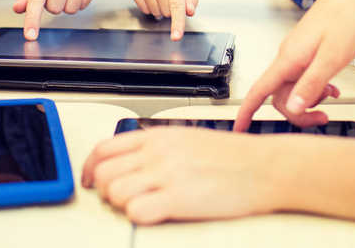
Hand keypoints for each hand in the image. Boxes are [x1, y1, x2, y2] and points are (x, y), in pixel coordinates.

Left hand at [82, 127, 282, 223]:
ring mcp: (167, 174)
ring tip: (142, 206)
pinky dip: (138, 216)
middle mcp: (157, 153)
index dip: (89, 169)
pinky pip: (135, 211)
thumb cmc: (233, 157)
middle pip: (102, 173)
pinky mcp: (178, 198)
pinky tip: (155, 213)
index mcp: (157, 136)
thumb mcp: (187, 138)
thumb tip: (130, 161)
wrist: (265, 167)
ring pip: (113, 192)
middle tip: (121, 198)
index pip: (103, 149)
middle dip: (105, 191)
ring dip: (121, 205)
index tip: (90, 180)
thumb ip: (156, 147)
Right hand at [234, 0, 354, 129]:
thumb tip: (294, 108)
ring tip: (333, 95)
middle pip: (280, 96)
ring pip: (293, 88)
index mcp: (289, 58)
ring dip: (311, 98)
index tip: (238, 129)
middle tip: (324, 117)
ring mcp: (296, 55)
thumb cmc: (345, 21)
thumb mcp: (332, 58)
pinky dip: (316, 88)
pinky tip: (331, 87)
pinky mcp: (305, 54)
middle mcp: (288, 57)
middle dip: (299, 112)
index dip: (247, 111)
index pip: (260, 89)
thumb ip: (311, 84)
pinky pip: (302, 79)